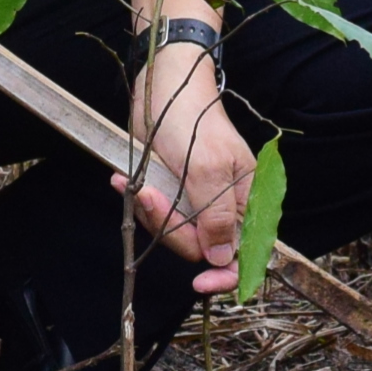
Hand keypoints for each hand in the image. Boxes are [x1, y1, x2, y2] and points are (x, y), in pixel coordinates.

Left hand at [116, 54, 258, 291]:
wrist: (162, 87)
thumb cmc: (193, 121)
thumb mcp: (207, 169)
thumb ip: (217, 217)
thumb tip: (224, 259)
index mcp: (245, 199)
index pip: (245, 253)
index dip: (226, 275)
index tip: (199, 283)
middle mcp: (223, 204)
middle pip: (201, 247)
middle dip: (172, 228)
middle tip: (150, 197)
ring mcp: (196, 199)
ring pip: (174, 234)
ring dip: (151, 213)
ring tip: (137, 184)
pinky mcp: (171, 192)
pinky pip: (156, 216)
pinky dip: (140, 202)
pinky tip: (126, 182)